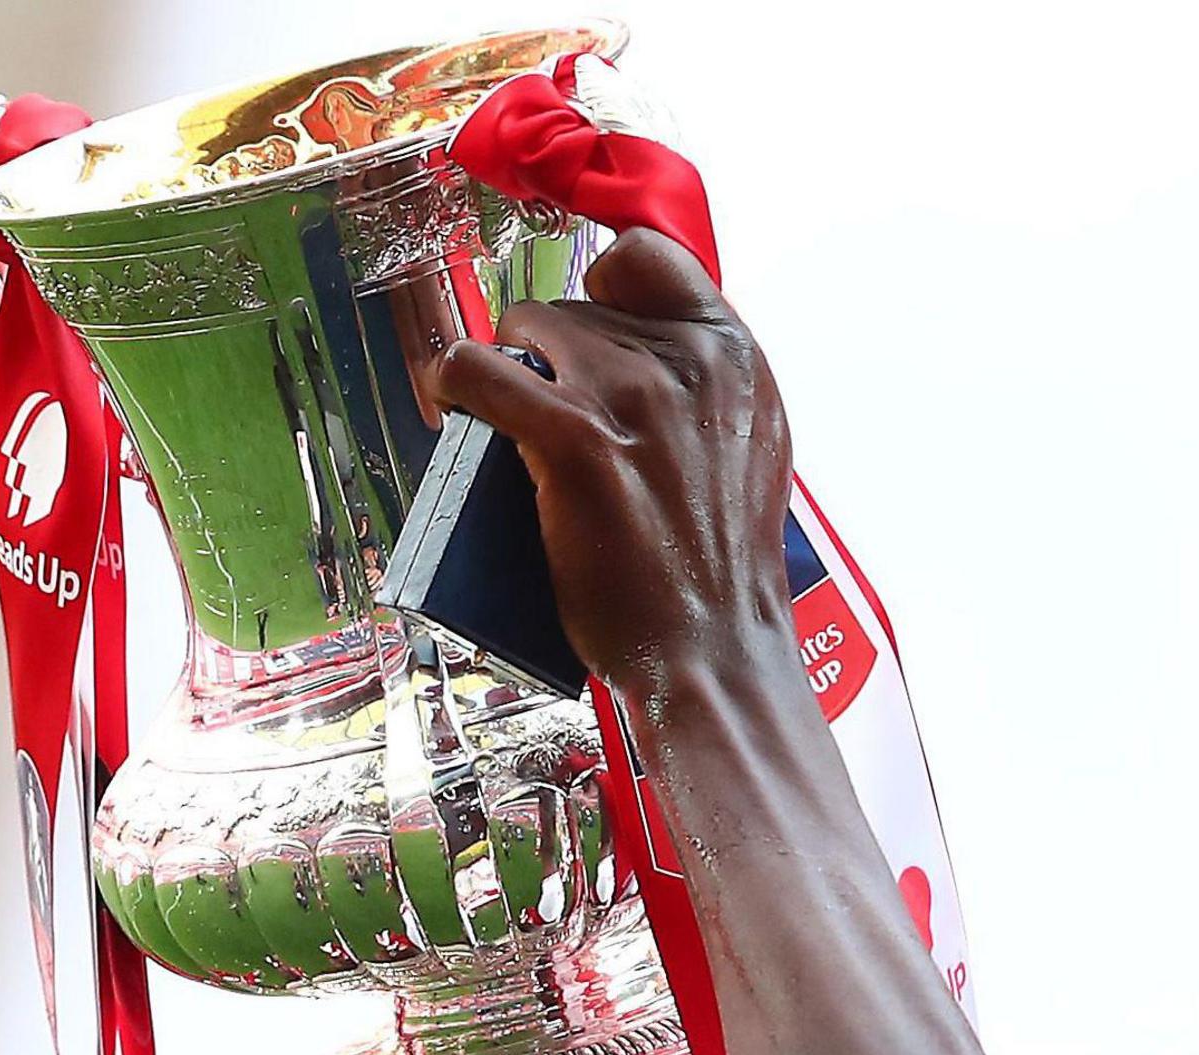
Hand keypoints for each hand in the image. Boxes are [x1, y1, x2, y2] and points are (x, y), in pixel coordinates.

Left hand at [426, 230, 802, 701]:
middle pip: (576, 302)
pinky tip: (450, 404)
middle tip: (538, 406)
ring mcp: (629, 393)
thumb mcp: (747, 452)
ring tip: (502, 416)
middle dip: (547, 349)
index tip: (582, 331)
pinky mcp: (572, 439)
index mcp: (734, 357)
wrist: (713, 650)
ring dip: (504, 367)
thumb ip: (705, 394)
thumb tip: (642, 362)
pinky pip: (477, 371)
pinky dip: (452, 382)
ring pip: (526, 328)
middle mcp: (687, 360)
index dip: (601, 288)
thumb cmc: (720, 573)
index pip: (648, 259)